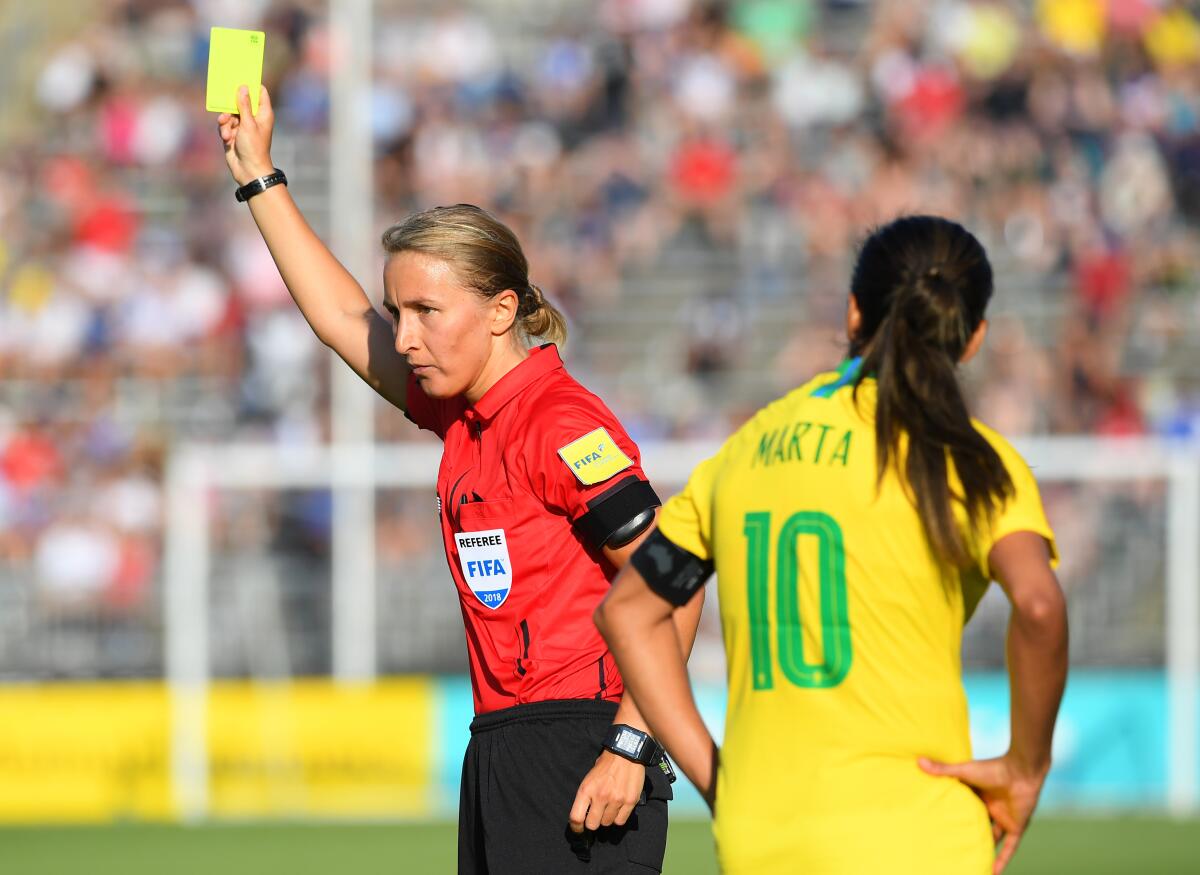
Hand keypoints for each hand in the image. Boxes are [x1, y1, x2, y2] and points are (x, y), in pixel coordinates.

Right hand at [217, 85, 274, 185]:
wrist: (248, 170)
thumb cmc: (253, 147)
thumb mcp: (248, 123)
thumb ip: (244, 105)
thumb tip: (243, 87)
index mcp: (263, 113)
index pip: (260, 92)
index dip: (251, 84)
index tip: (240, 77)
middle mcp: (254, 117)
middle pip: (240, 101)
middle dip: (231, 106)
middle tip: (227, 106)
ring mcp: (243, 126)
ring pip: (229, 113)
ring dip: (226, 122)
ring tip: (227, 132)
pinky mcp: (233, 134)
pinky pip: (224, 125)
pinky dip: (224, 130)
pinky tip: (226, 138)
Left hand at [568, 751, 645, 832]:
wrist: (626, 752)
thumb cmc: (606, 764)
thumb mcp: (590, 777)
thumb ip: (587, 795)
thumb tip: (585, 813)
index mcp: (587, 789)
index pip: (576, 817)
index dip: (576, 827)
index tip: (578, 828)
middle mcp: (600, 796)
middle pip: (592, 825)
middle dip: (593, 822)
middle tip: (596, 815)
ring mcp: (616, 800)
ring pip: (607, 823)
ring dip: (607, 818)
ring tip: (610, 806)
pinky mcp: (630, 801)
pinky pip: (620, 821)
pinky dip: (618, 817)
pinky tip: (619, 807)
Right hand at [919, 753, 1048, 874]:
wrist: (1021, 771)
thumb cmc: (993, 768)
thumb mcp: (965, 771)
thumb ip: (943, 770)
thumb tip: (918, 761)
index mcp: (979, 794)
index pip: (965, 806)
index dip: (955, 814)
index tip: (940, 822)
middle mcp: (991, 807)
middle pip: (978, 824)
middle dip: (968, 833)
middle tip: (952, 846)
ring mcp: (1004, 818)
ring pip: (993, 838)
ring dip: (985, 849)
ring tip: (971, 862)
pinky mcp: (1016, 827)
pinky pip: (1009, 847)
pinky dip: (1002, 860)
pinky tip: (994, 872)